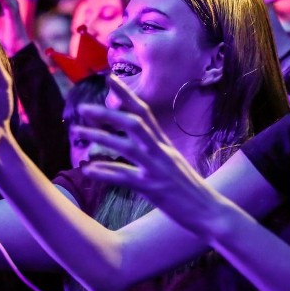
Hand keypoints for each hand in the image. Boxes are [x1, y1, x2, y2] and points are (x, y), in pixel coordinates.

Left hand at [74, 75, 214, 234]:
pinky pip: (125, 177)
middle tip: (82, 108)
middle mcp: (161, 152)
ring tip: (78, 132)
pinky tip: (88, 170)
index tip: (110, 78)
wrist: (211, 212)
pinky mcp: (154, 188)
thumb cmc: (190, 191)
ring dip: (99, 137)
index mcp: (164, 145)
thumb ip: (155, 153)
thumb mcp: (172, 165)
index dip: (127, 95)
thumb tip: (134, 147)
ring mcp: (157, 169)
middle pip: (133, 123)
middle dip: (107, 113)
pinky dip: (105, 172)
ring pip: (126, 146)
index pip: (144, 112)